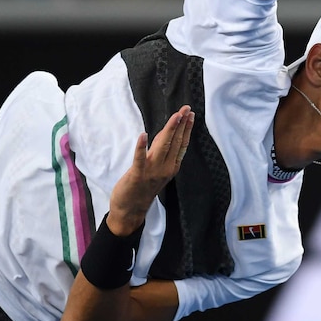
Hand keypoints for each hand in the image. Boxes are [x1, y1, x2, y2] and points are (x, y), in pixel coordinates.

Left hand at [107, 106, 194, 235]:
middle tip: (186, 108)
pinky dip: (141, 146)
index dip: (186, 128)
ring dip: (169, 130)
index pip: (181, 144)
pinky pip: (139, 158)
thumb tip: (167, 134)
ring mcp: (152, 172)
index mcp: (171, 167)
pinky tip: (143, 135)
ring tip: (175, 116)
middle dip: (181, 124)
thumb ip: (162, 153)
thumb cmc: (143, 188)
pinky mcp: (137, 175)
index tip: (190, 114)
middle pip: (175, 142)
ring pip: (163, 146)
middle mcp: (165, 168)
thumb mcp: (158, 171)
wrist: (130, 211)